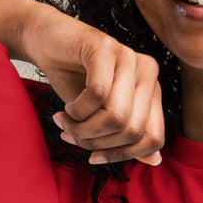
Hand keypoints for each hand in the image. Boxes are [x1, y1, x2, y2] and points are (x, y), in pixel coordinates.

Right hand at [15, 4, 163, 165]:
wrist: (45, 42)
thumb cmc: (73, 79)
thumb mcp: (99, 115)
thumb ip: (126, 136)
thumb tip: (156, 160)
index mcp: (151, 90)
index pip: (153, 138)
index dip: (123, 155)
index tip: (93, 157)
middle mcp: (147, 73)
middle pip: (132, 131)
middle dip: (97, 142)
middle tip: (71, 135)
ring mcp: (129, 57)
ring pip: (116, 117)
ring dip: (84, 128)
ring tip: (65, 122)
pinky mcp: (105, 47)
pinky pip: (97, 94)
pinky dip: (77, 109)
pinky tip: (67, 107)